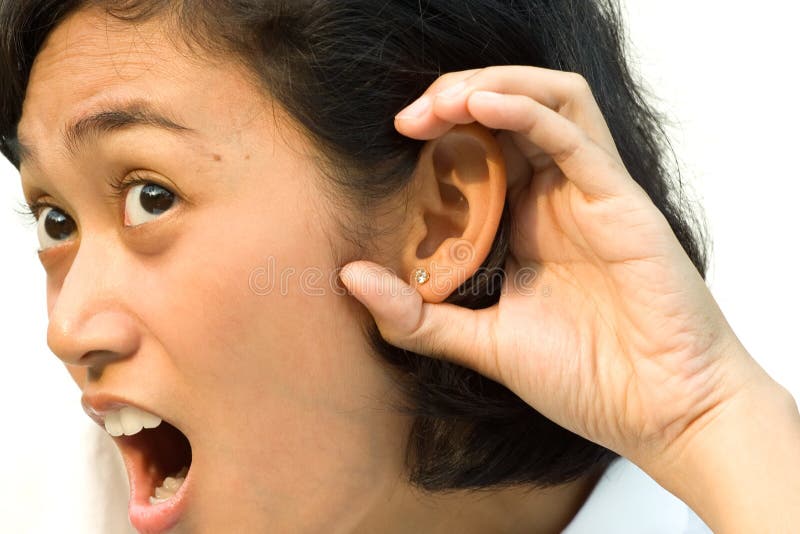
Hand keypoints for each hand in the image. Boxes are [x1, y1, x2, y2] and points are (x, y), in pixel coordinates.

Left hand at [338, 66, 771, 470]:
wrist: (661, 414)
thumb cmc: (585, 378)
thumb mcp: (482, 344)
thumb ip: (416, 317)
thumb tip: (348, 277)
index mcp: (526, 222)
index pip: (484, 146)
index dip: (441, 129)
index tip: (400, 135)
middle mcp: (558, 197)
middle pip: (512, 109)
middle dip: (457, 95)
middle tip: (412, 115)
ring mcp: (591, 194)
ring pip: (550, 100)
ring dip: (493, 85)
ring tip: (445, 101)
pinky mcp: (621, 202)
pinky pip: (574, 136)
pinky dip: (527, 110)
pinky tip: (482, 103)